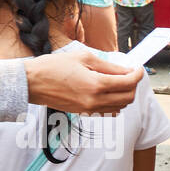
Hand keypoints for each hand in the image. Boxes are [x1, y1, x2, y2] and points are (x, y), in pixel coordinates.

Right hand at [24, 49, 142, 113]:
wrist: (32, 83)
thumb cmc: (53, 66)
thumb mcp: (83, 58)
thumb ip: (108, 66)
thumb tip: (125, 70)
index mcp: (96, 84)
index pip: (128, 83)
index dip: (137, 74)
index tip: (138, 68)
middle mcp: (96, 100)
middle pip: (128, 97)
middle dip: (133, 85)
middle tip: (129, 74)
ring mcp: (90, 109)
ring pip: (121, 106)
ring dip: (125, 94)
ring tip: (118, 81)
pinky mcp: (85, 112)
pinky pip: (109, 111)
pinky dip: (115, 102)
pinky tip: (109, 91)